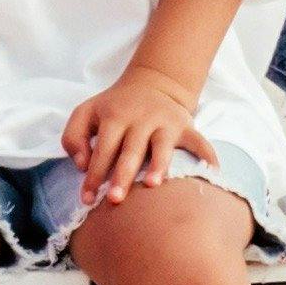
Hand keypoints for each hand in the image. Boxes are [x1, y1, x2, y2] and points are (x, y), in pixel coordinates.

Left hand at [60, 65, 213, 208]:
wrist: (151, 84)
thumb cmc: (113, 108)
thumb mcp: (85, 113)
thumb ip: (73, 137)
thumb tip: (81, 164)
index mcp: (114, 116)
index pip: (102, 149)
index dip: (93, 175)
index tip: (87, 199)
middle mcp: (141, 119)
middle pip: (130, 151)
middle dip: (122, 176)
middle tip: (115, 200)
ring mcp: (165, 122)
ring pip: (162, 146)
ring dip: (158, 165)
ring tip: (152, 184)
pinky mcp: (186, 126)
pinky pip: (200, 141)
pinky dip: (207, 155)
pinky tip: (212, 172)